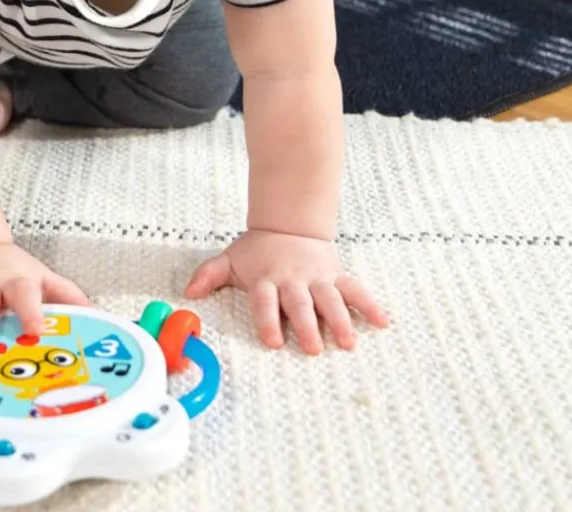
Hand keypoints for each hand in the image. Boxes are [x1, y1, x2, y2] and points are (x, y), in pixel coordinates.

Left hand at [185, 229, 387, 354]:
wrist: (289, 223)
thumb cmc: (258, 250)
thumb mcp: (230, 259)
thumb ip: (209, 275)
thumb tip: (188, 293)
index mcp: (266, 278)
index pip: (265, 301)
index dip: (268, 320)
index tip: (274, 341)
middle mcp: (292, 280)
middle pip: (300, 304)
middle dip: (307, 325)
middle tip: (314, 347)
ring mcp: (317, 278)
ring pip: (330, 300)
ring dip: (340, 321)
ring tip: (348, 343)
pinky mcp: (336, 275)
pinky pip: (355, 290)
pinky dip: (369, 304)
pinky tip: (383, 322)